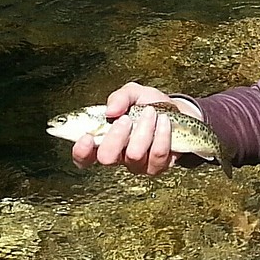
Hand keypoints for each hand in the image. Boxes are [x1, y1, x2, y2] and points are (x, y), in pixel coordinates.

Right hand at [71, 83, 200, 176]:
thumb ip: (119, 98)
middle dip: (116, 136)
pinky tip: (164, 121)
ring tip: (150, 113)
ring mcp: (138, 164)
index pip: (84, 156)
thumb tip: (110, 111)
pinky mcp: (158, 166)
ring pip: (134, 155)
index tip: (87, 136)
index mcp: (104, 141)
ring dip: (143, 130)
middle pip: (107, 158)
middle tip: (126, 119)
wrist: (178, 112)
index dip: (81, 151)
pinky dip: (161, 134)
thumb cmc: (149, 104)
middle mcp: (119, 156)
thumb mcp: (133, 93)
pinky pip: (157, 154)